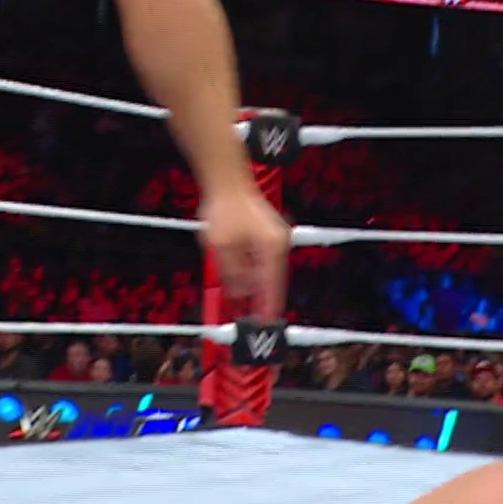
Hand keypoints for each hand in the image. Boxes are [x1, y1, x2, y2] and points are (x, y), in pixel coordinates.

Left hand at [199, 184, 289, 320]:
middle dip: (261, 297)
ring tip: (244, 298)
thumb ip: (231, 274)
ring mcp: (277, 237)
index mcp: (272, 249)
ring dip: (255, 284)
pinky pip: (265, 259)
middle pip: (273, 280)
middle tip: (253, 316)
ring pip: (269, 270)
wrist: (227, 179)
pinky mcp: (269, 233)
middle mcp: (280, 244)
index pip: (272, 287)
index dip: (267, 308)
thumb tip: (237, 293)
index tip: (263, 324)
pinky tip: (243, 278)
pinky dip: (255, 270)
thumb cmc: (226, 207)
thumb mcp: (222, 247)